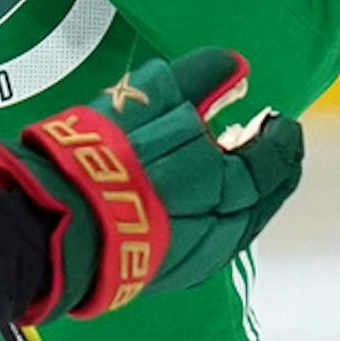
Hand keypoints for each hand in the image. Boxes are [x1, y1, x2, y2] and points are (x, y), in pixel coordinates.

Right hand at [0, 49, 302, 324]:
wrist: (58, 222)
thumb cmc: (109, 155)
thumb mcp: (153, 97)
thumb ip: (202, 78)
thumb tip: (239, 68)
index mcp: (233, 183)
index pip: (276, 157)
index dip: (281, 136)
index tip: (280, 120)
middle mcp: (227, 228)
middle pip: (265, 196)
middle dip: (270, 167)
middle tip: (267, 146)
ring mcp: (198, 256)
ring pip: (239, 224)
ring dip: (244, 196)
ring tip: (230, 172)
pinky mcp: (168, 273)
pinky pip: (209, 242)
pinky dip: (215, 219)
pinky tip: (196, 206)